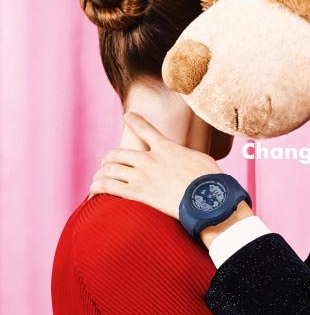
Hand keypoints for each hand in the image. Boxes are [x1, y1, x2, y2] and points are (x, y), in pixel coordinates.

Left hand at [90, 113, 222, 219]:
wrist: (207, 198)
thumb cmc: (211, 181)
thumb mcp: (203, 160)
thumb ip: (190, 158)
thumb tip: (193, 162)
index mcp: (167, 147)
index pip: (146, 129)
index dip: (134, 121)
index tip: (127, 116)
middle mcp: (150, 158)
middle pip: (118, 154)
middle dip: (109, 160)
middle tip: (107, 165)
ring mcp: (142, 175)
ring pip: (110, 170)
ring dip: (101, 174)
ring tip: (98, 180)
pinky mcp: (138, 192)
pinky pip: (109, 187)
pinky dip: (98, 188)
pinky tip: (93, 191)